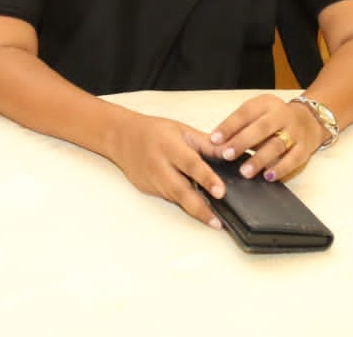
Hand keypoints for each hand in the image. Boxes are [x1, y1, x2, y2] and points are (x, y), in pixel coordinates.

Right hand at [104, 112, 223, 227]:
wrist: (122, 137)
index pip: (191, 164)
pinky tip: (198, 209)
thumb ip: (206, 144)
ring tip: (214, 220)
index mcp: (170, 147)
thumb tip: (230, 153)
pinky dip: (184, 204)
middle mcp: (160, 166)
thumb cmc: (154, 131)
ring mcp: (152, 181)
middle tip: (218, 222)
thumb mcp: (182, 130)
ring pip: (176, 199)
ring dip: (195, 211)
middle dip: (200, 209)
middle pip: (181, 191)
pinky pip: (170, 199)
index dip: (207, 179)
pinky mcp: (149, 190)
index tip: (221, 192)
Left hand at [208, 94, 326, 183]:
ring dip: (260, 159)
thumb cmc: (274, 119)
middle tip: (226, 155)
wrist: (310, 119)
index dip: (229, 126)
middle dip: (242, 142)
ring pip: (277, 145)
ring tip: (245, 172)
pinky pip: (294, 159)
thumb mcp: (258, 113)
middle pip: (262, 128)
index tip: (214, 139)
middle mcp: (282, 115)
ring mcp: (295, 131)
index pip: (246, 112)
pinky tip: (268, 176)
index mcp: (266, 104)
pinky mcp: (305, 148)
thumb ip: (239, 126)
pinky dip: (281, 168)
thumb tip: (215, 143)